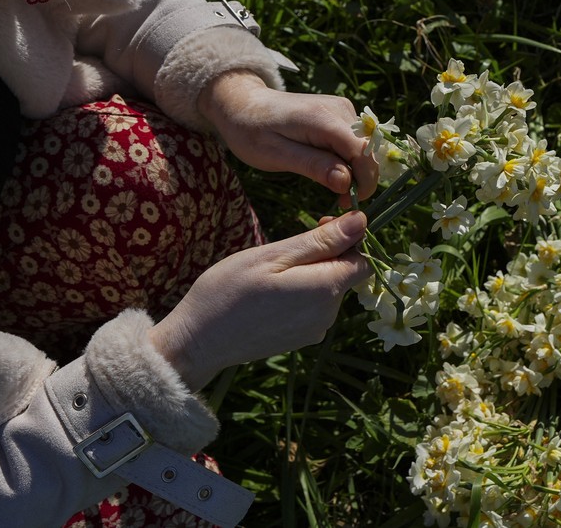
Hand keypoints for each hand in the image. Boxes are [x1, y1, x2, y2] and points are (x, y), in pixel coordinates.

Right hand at [148, 211, 369, 390]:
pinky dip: (301, 294)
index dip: (348, 239)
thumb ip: (321, 241)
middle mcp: (328, 315)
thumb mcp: (274, 255)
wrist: (198, 340)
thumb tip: (362, 221)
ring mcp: (315, 331)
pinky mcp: (302, 339)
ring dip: (311, 275)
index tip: (318, 226)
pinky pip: (314, 308)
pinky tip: (271, 293)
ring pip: (328, 291)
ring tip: (273, 272)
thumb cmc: (229, 289)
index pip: (362, 260)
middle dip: (326, 255)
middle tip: (288, 247)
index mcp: (325, 290)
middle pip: (345, 275)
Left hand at [197, 70, 378, 204]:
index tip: (349, 204)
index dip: (365, 180)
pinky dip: (349, 161)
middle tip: (338, 202)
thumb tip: (346, 182)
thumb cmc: (252, 132)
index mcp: (322, 118)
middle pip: (368, 150)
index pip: (362, 150)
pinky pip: (356, 143)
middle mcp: (340, 109)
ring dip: (355, 171)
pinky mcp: (342, 114)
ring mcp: (343, 109)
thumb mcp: (275, 155)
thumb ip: (313, 166)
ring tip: (331, 186)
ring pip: (365, 148)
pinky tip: (329, 169)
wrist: (243, 104)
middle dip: (361, 179)